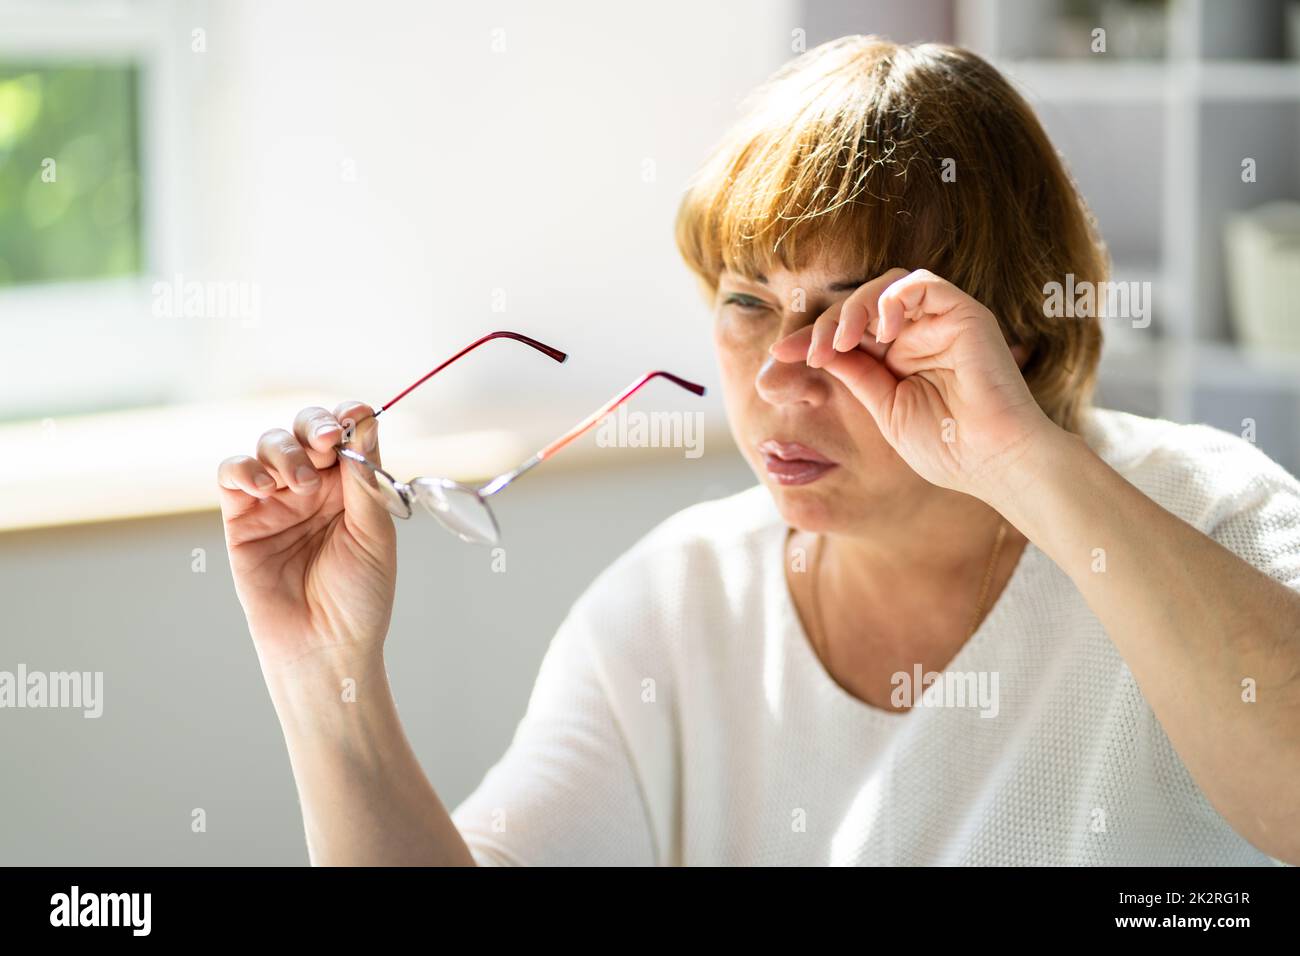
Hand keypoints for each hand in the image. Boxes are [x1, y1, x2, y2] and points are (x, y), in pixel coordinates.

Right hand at [218, 403, 396, 673]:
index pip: (347, 433)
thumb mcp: (374, 532)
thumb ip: (364, 477)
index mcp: (353, 486)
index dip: (346, 418)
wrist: (325, 646)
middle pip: (306, 428)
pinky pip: (233, 475)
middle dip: (314, 426)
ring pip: (270, 444)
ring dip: (283, 451)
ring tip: (298, 483)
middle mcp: (315, 487)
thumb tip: (364, 421)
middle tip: (326, 442)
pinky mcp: (242, 519)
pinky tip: (262, 486)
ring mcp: (277, 500)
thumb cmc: (360, 596)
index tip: (353, 417)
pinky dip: (244, 469)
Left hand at [770, 268, 1057, 499]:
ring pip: (888, 286)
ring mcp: (942, 321)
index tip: (779, 355)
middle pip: (862, 305)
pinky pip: (922, 283)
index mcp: (900, 357)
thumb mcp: (884, 408)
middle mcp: (920, 334)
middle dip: (826, 323)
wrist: (992, 462)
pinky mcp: (965, 313)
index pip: (850, 332)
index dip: (812, 338)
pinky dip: (893, 297)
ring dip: (855, 308)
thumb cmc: (947, 447)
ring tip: (840, 341)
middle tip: (809, 353)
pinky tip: (880, 331)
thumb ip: (856, 374)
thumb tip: (817, 351)